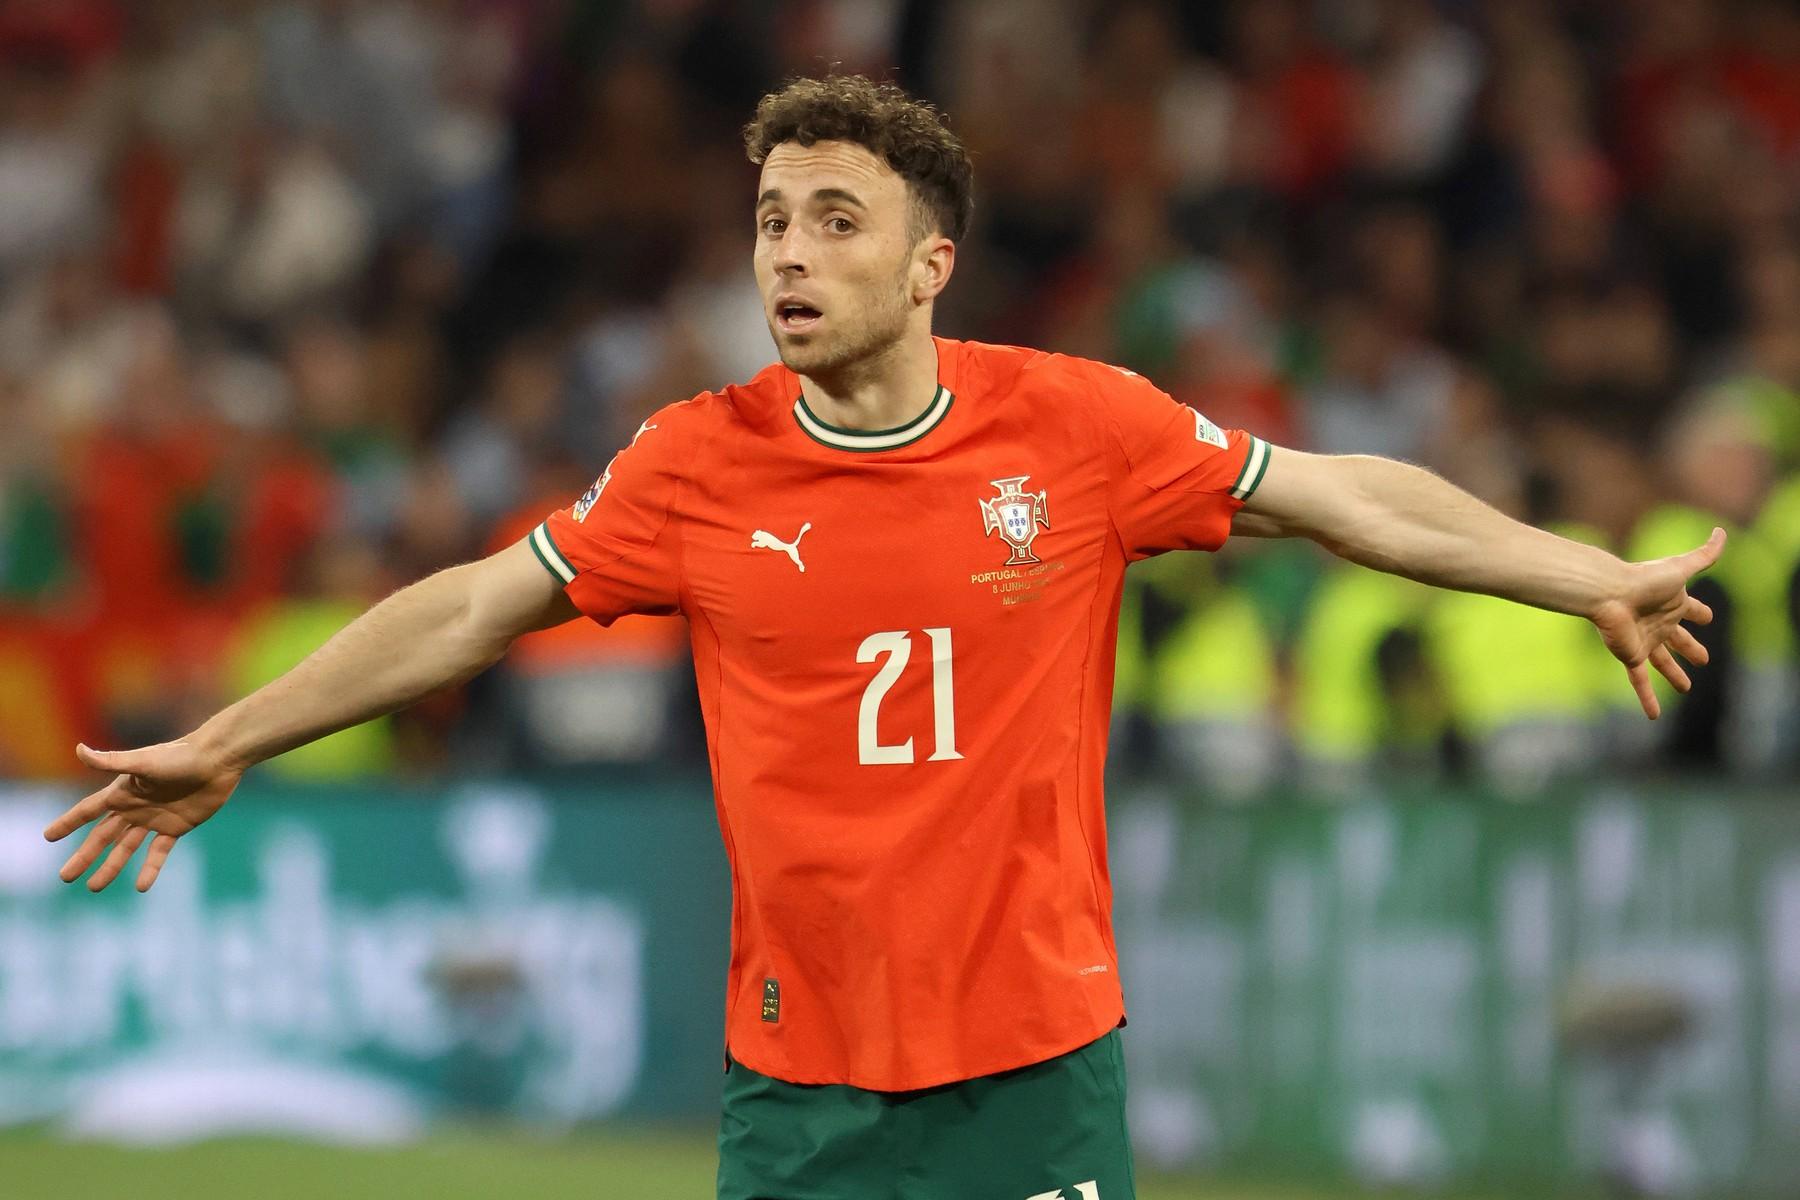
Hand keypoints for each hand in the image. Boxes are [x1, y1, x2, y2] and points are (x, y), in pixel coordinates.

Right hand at [43, 739, 242, 891]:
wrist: (217, 760)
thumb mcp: (143, 762)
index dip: (68, 823)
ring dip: (111, 867)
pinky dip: (150, 869)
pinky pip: (159, 852)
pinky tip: (141, 887)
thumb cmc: (180, 756)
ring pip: (126, 848)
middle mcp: (134, 807)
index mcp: (122, 792)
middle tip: (65, 877)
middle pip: (102, 836)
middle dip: (84, 856)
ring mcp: (154, 819)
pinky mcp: (176, 827)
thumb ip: (111, 761)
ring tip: (94, 887)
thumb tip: (78, 749)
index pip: (88, 811)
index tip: (48, 837)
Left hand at [1590, 527, 1725, 719]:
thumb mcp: (1681, 567)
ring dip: (1674, 674)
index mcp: (1671, 603)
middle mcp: (1659, 623)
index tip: (1706, 617)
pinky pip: (1640, 682)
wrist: (1609, 592)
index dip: (1700, 613)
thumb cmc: (1644, 579)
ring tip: (1686, 688)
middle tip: (1703, 658)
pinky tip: (1653, 717)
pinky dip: (1647, 699)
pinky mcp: (1631, 655)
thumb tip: (1721, 533)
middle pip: (1679, 639)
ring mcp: (1645, 641)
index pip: (1691, 610)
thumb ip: (1704, 554)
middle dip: (1691, 648)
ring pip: (1663, 662)